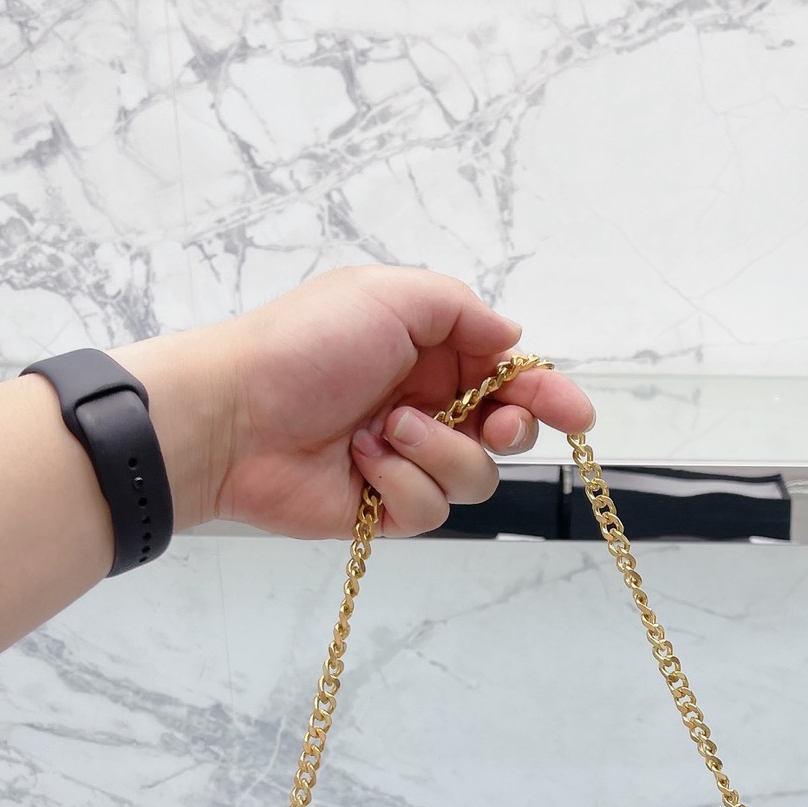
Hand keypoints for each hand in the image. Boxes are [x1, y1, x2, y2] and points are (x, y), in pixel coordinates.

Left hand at [115, 266, 595, 536]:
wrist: (233, 415)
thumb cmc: (301, 346)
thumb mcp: (389, 296)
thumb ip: (461, 311)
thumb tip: (511, 336)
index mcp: (431, 353)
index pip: (510, 377)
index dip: (547, 394)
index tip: (574, 414)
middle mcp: (426, 407)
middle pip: (507, 435)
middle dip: (513, 430)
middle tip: (497, 425)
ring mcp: (406, 461)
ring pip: (474, 478)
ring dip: (437, 452)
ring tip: (382, 430)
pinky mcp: (384, 508)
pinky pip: (429, 510)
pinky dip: (400, 483)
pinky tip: (359, 461)